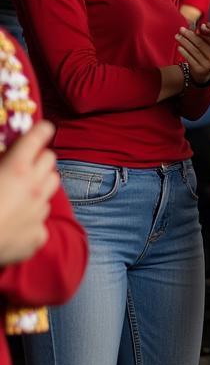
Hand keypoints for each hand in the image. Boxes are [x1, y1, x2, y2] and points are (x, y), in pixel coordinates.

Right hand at [0, 120, 57, 264]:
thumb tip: (2, 157)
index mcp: (16, 168)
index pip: (39, 137)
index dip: (41, 130)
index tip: (42, 128)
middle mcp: (34, 187)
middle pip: (50, 160)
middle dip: (39, 158)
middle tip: (24, 163)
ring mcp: (39, 212)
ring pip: (51, 187)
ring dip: (39, 184)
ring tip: (21, 191)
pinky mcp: (39, 236)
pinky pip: (41, 220)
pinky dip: (31, 219)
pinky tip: (14, 224)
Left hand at [176, 23, 209, 84]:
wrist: (203, 69)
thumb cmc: (205, 50)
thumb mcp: (208, 41)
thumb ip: (205, 33)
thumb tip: (201, 26)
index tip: (203, 24)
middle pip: (202, 42)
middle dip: (190, 35)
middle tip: (181, 29)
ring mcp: (209, 62)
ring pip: (195, 50)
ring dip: (184, 42)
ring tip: (177, 36)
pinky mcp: (201, 68)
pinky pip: (190, 58)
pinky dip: (184, 51)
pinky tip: (179, 47)